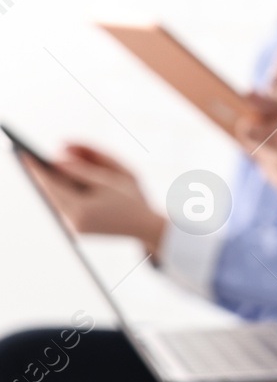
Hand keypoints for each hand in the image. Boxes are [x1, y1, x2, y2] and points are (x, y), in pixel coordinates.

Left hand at [22, 145, 165, 253]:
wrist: (147, 227)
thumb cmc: (132, 201)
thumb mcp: (108, 179)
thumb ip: (80, 169)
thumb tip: (55, 161)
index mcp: (81, 210)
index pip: (51, 184)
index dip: (37, 167)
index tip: (24, 152)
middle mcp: (74, 222)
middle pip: (49, 193)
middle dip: (41, 174)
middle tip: (29, 157)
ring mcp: (75, 228)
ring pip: (54, 200)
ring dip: (50, 184)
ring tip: (39, 166)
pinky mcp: (78, 229)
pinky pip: (63, 207)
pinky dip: (60, 193)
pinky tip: (56, 181)